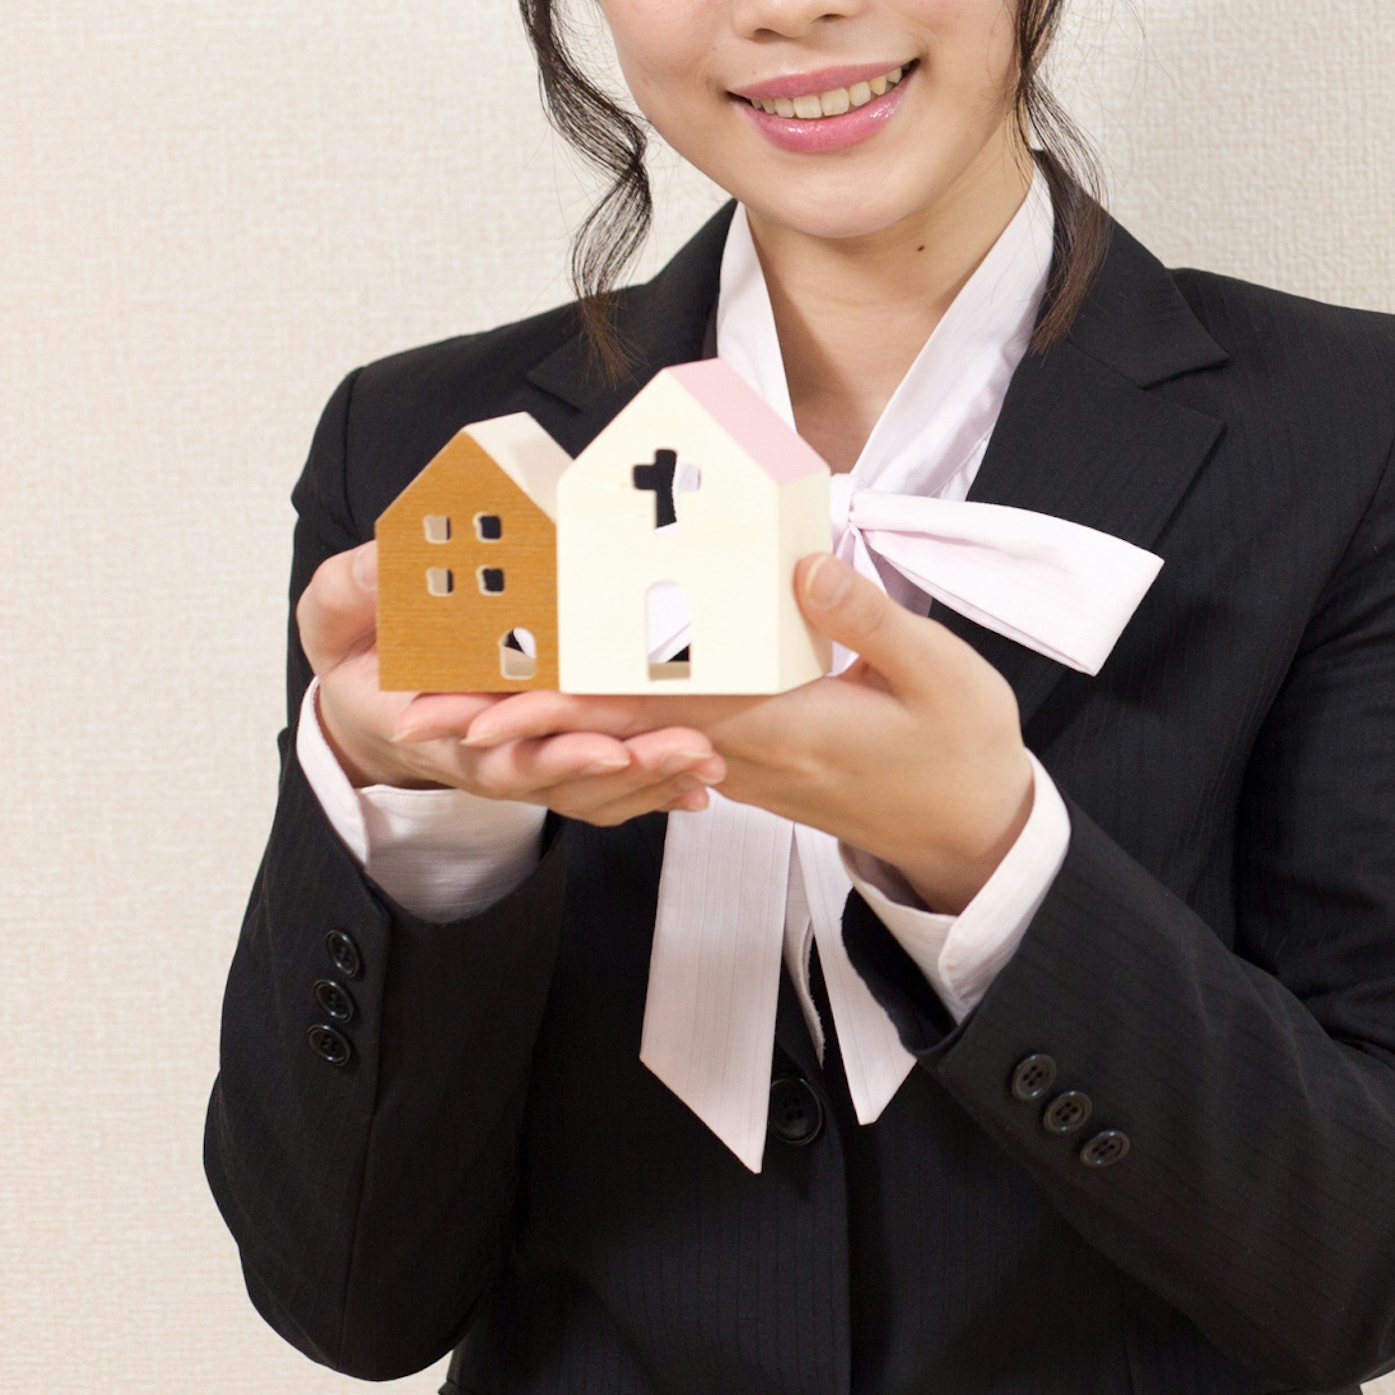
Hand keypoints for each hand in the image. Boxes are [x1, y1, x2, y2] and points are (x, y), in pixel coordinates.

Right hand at [298, 543, 722, 825]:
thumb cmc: (357, 646)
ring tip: (707, 764)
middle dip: (628, 769)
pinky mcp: (552, 754)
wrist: (369, 689)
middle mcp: (487, 754)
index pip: (501, 756)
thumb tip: (386, 554)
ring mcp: (522, 759)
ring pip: (592, 790)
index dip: (554, 757)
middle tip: (687, 749)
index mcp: (440, 726)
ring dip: (652, 781)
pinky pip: (605, 787)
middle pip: (565, 778)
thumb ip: (356, 587)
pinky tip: (700, 784)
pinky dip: (651, 788)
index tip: (606, 749)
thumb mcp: (336, 612)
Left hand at [460, 554, 1036, 912]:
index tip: (486, 695)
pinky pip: (658, 743)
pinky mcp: (749, 761)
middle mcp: (740, 755)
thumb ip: (865, 618)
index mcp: (777, 729)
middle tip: (419, 714)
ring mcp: (740, 764)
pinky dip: (599, 726)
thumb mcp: (938, 676)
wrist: (975, 832)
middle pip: (607, 735)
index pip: (648, 713)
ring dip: (541, 727)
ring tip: (460, 709)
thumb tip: (797, 562)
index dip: (563, 700)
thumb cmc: (962, 752)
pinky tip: (562, 704)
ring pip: (623, 743)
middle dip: (512, 724)